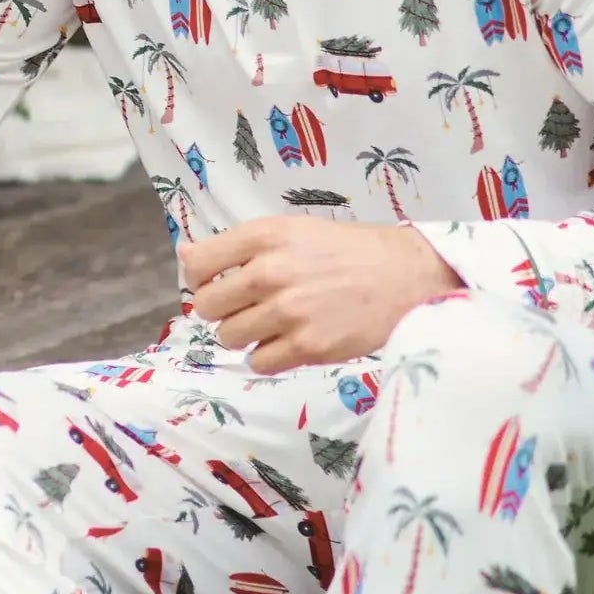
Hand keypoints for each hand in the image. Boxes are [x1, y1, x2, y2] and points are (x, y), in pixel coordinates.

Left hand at [182, 218, 461, 375]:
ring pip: (228, 337)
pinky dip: (268, 357)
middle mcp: (271, 272)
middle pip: (206, 306)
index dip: (200, 278)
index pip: (197, 264)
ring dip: (244, 335)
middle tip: (247, 308)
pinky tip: (288, 342)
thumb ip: (242, 245)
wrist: (408, 277)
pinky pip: (258, 363)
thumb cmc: (350, 251)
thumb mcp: (294, 230)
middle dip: (221, 310)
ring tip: (272, 325)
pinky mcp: (308, 346)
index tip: (216, 284)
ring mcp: (289, 312)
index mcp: (266, 236)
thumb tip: (186, 255)